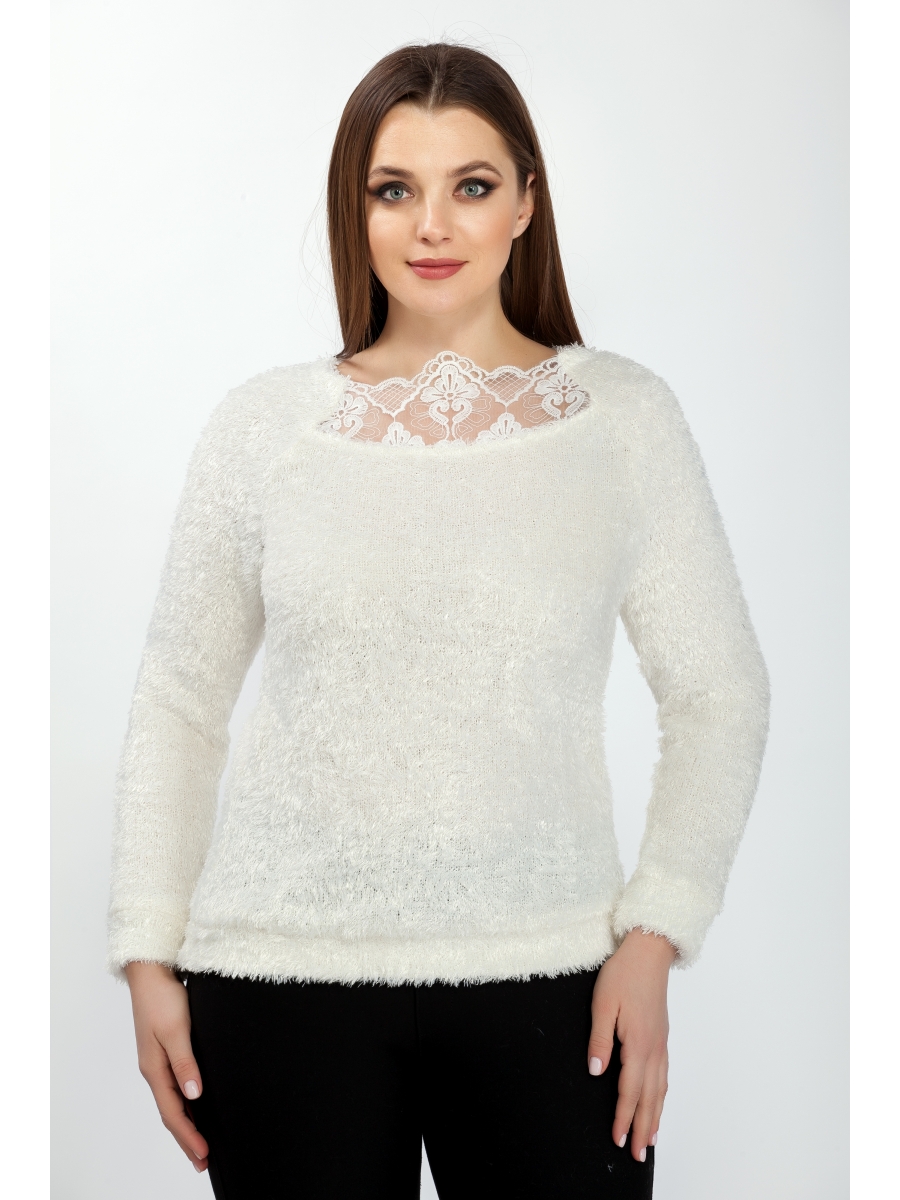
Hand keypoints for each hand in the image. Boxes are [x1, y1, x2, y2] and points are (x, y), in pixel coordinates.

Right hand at [124, 961, 208, 1172]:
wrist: (151, 971)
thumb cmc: (162, 997)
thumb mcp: (175, 1030)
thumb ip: (184, 1063)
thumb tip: (194, 1096)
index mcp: (154, 1069)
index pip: (173, 1113)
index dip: (189, 1136)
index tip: (204, 1155)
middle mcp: (154, 1069)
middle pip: (171, 1112)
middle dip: (186, 1138)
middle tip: (203, 1161)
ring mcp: (158, 1060)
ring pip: (172, 1101)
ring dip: (186, 1123)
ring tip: (200, 1142)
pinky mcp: (165, 1049)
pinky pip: (174, 1086)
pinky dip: (184, 1103)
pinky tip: (194, 1105)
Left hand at [587, 928, 675, 1161]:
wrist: (649, 951)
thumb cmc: (623, 974)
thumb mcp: (602, 1003)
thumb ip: (599, 1039)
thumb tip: (596, 1071)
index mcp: (637, 1043)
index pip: (629, 1090)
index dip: (622, 1116)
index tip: (617, 1139)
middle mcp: (653, 1048)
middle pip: (648, 1097)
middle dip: (641, 1128)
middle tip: (636, 1155)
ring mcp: (661, 1043)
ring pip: (660, 1089)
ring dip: (654, 1116)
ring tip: (650, 1140)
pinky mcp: (662, 1036)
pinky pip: (664, 1075)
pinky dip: (662, 1095)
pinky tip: (659, 1102)